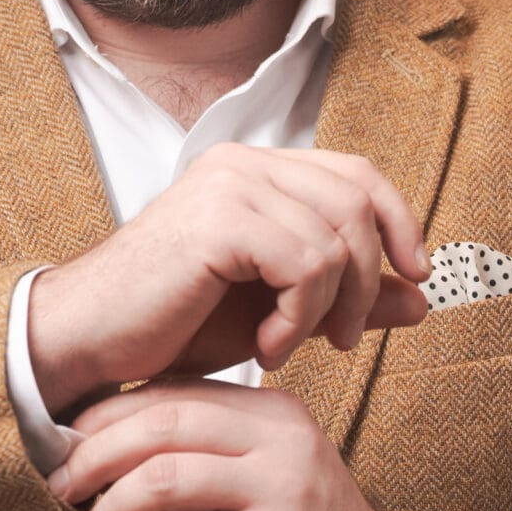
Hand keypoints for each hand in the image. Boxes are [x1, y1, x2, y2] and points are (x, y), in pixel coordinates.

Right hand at [26, 144, 433, 414]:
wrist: (89, 340)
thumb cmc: (172, 325)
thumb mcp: (277, 313)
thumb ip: (347, 299)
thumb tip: (422, 300)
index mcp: (254, 170)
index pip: (355, 174)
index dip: (398, 221)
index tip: (415, 276)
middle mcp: (242, 162)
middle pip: (357, 201)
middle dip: (370, 278)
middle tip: (345, 340)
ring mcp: (229, 184)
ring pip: (336, 238)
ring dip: (329, 309)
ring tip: (288, 347)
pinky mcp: (219, 219)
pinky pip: (306, 264)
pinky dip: (300, 317)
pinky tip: (265, 348)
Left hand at [52, 379, 428, 510]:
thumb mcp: (265, 480)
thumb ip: (207, 457)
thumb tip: (110, 450)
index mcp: (275, 414)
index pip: (176, 395)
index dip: (110, 416)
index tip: (70, 445)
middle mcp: (280, 443)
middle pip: (162, 425)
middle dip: (95, 456)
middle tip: (65, 489)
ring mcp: (279, 493)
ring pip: (162, 480)